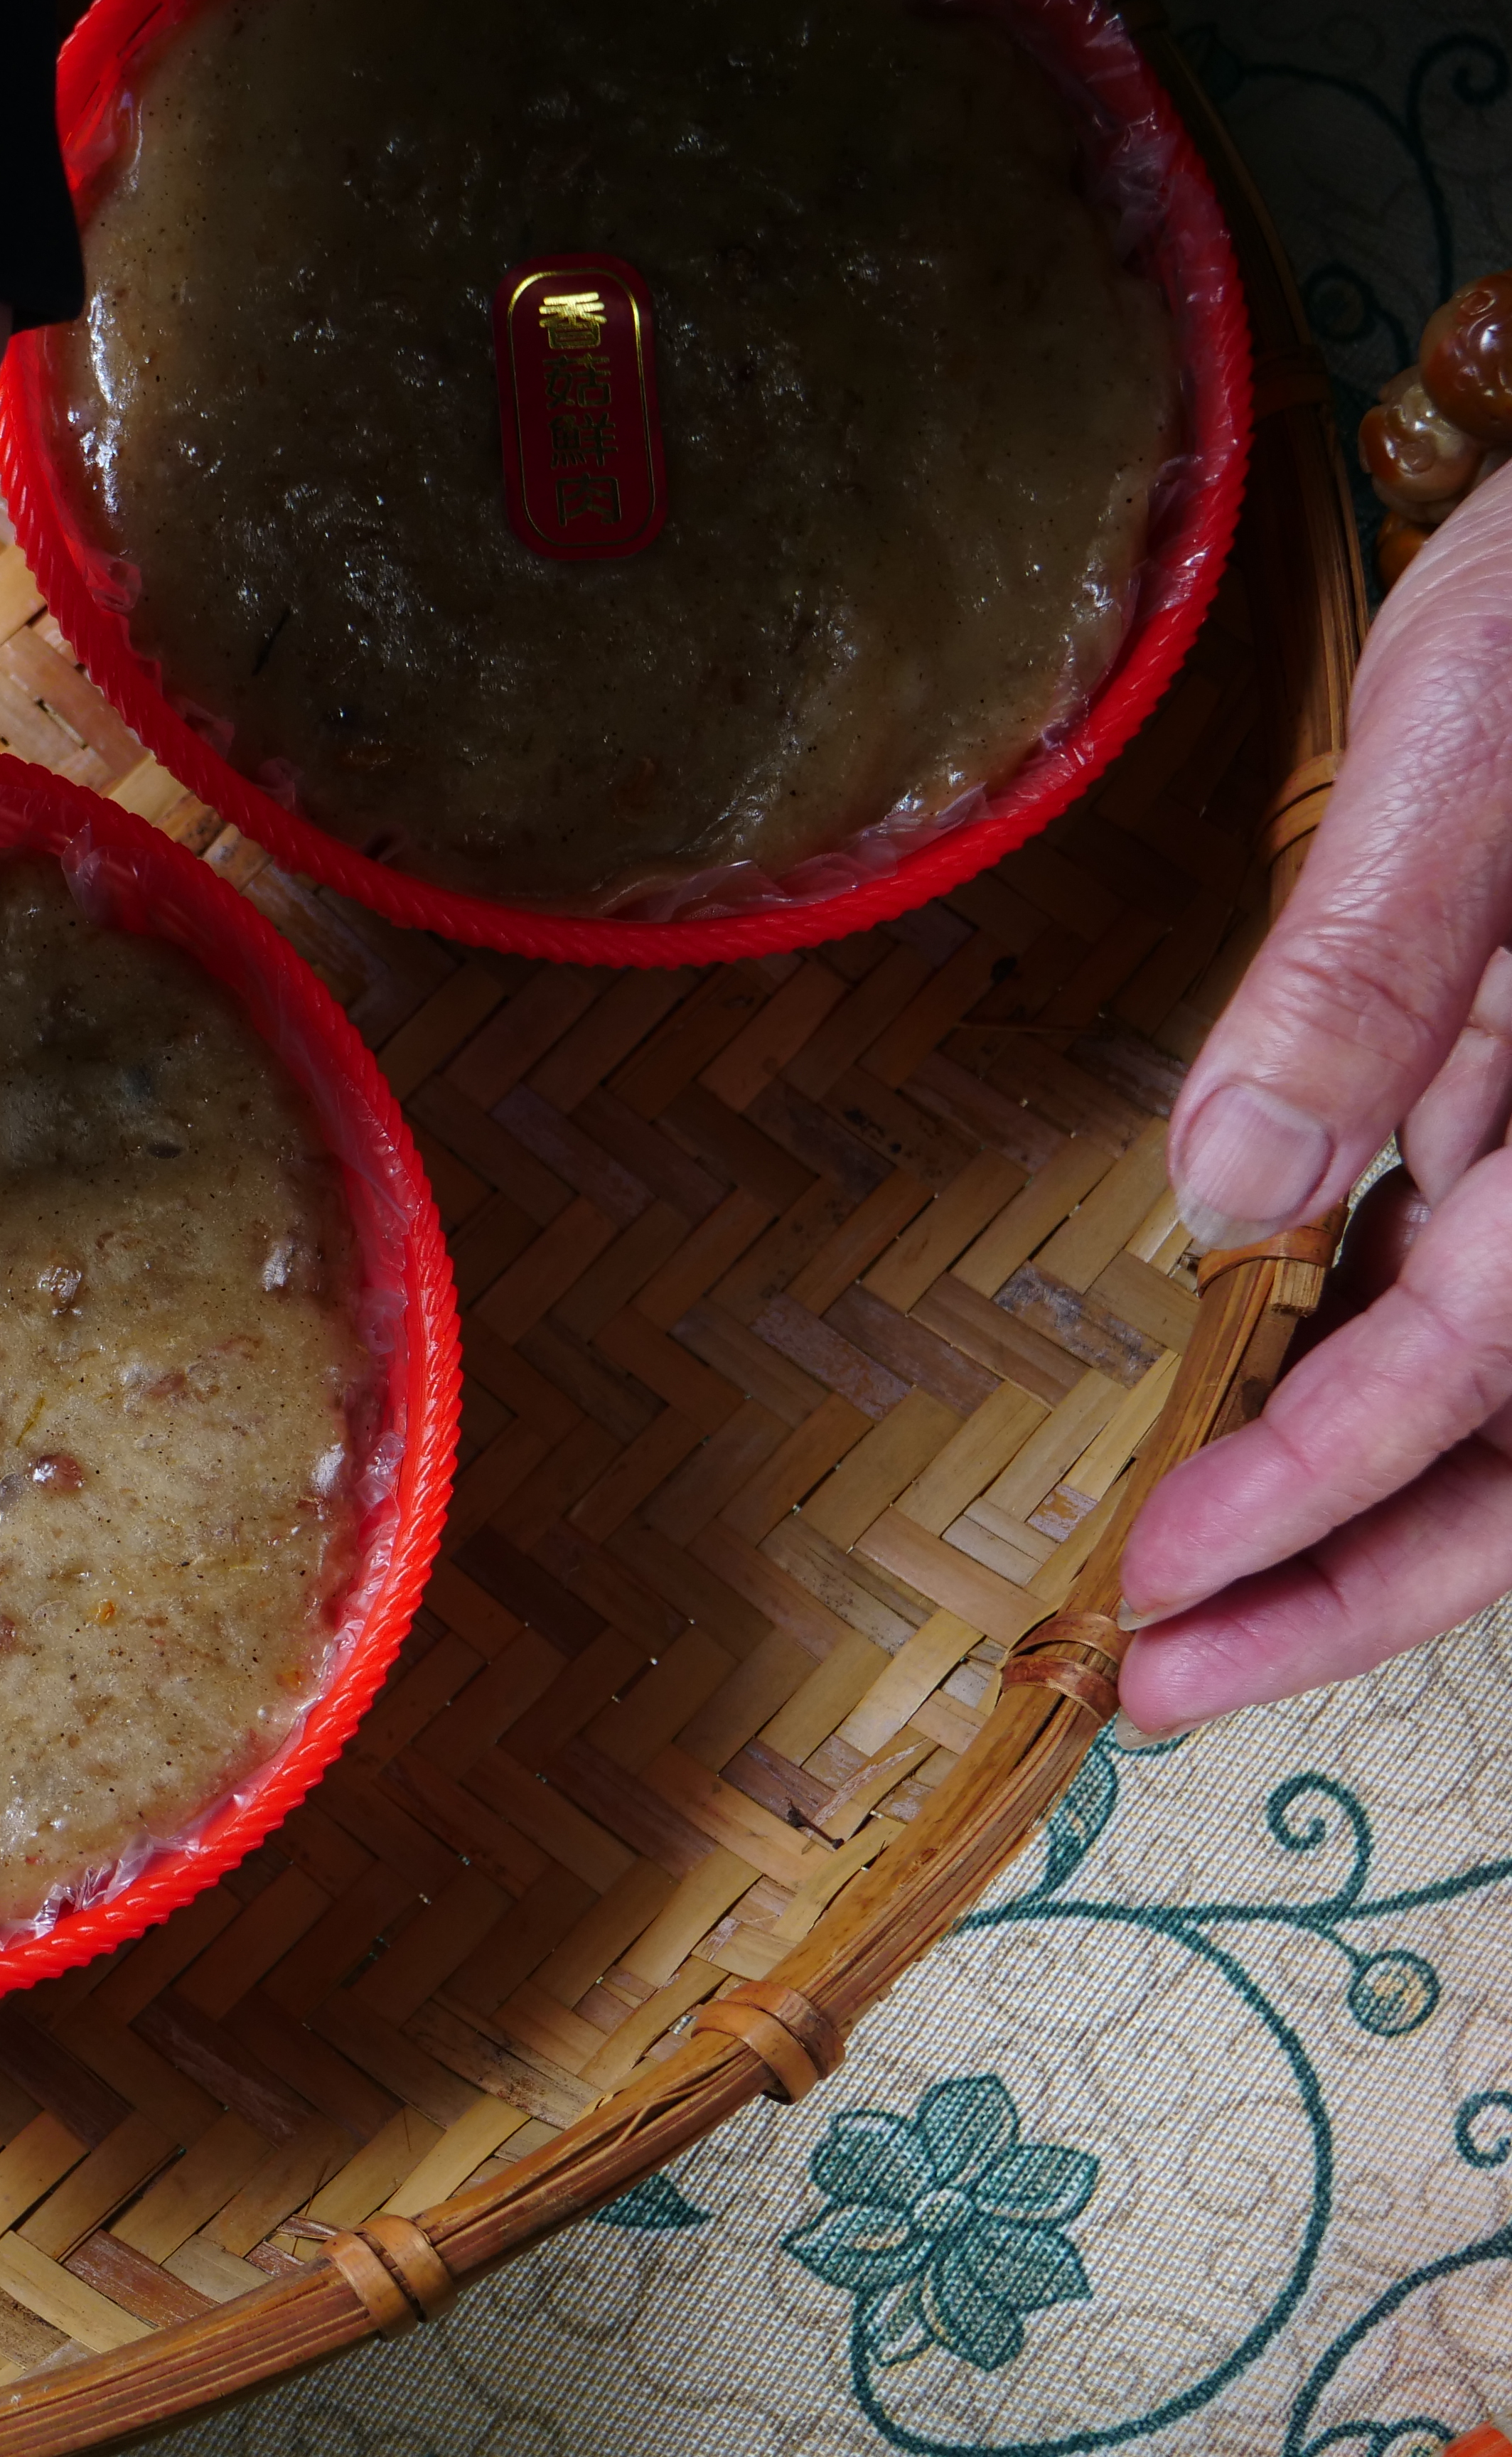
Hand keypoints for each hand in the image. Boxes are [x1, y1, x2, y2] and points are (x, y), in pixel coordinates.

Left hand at [1117, 465, 1511, 1726]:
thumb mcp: (1470, 736)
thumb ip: (1366, 974)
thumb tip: (1234, 1193)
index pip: (1486, 1347)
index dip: (1328, 1489)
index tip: (1166, 1582)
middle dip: (1360, 1580)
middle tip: (1168, 1686)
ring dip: (1390, 1524)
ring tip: (1211, 1619)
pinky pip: (1508, 1290)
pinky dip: (1412, 1389)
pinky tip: (1286, 1435)